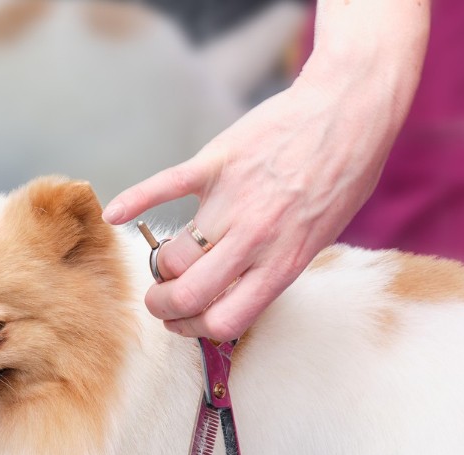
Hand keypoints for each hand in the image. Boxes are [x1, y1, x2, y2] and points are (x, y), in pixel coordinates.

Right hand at [102, 39, 418, 340]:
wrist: (349, 114)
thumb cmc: (342, 179)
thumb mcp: (317, 239)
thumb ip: (274, 266)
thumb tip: (234, 294)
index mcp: (282, 265)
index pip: (224, 322)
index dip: (194, 330)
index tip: (185, 320)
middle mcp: (255, 240)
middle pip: (188, 295)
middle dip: (162, 307)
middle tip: (158, 300)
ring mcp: (233, 200)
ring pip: (173, 253)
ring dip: (160, 265)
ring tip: (165, 261)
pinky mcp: (216, 162)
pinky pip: (162, 187)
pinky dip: (132, 202)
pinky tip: (113, 215)